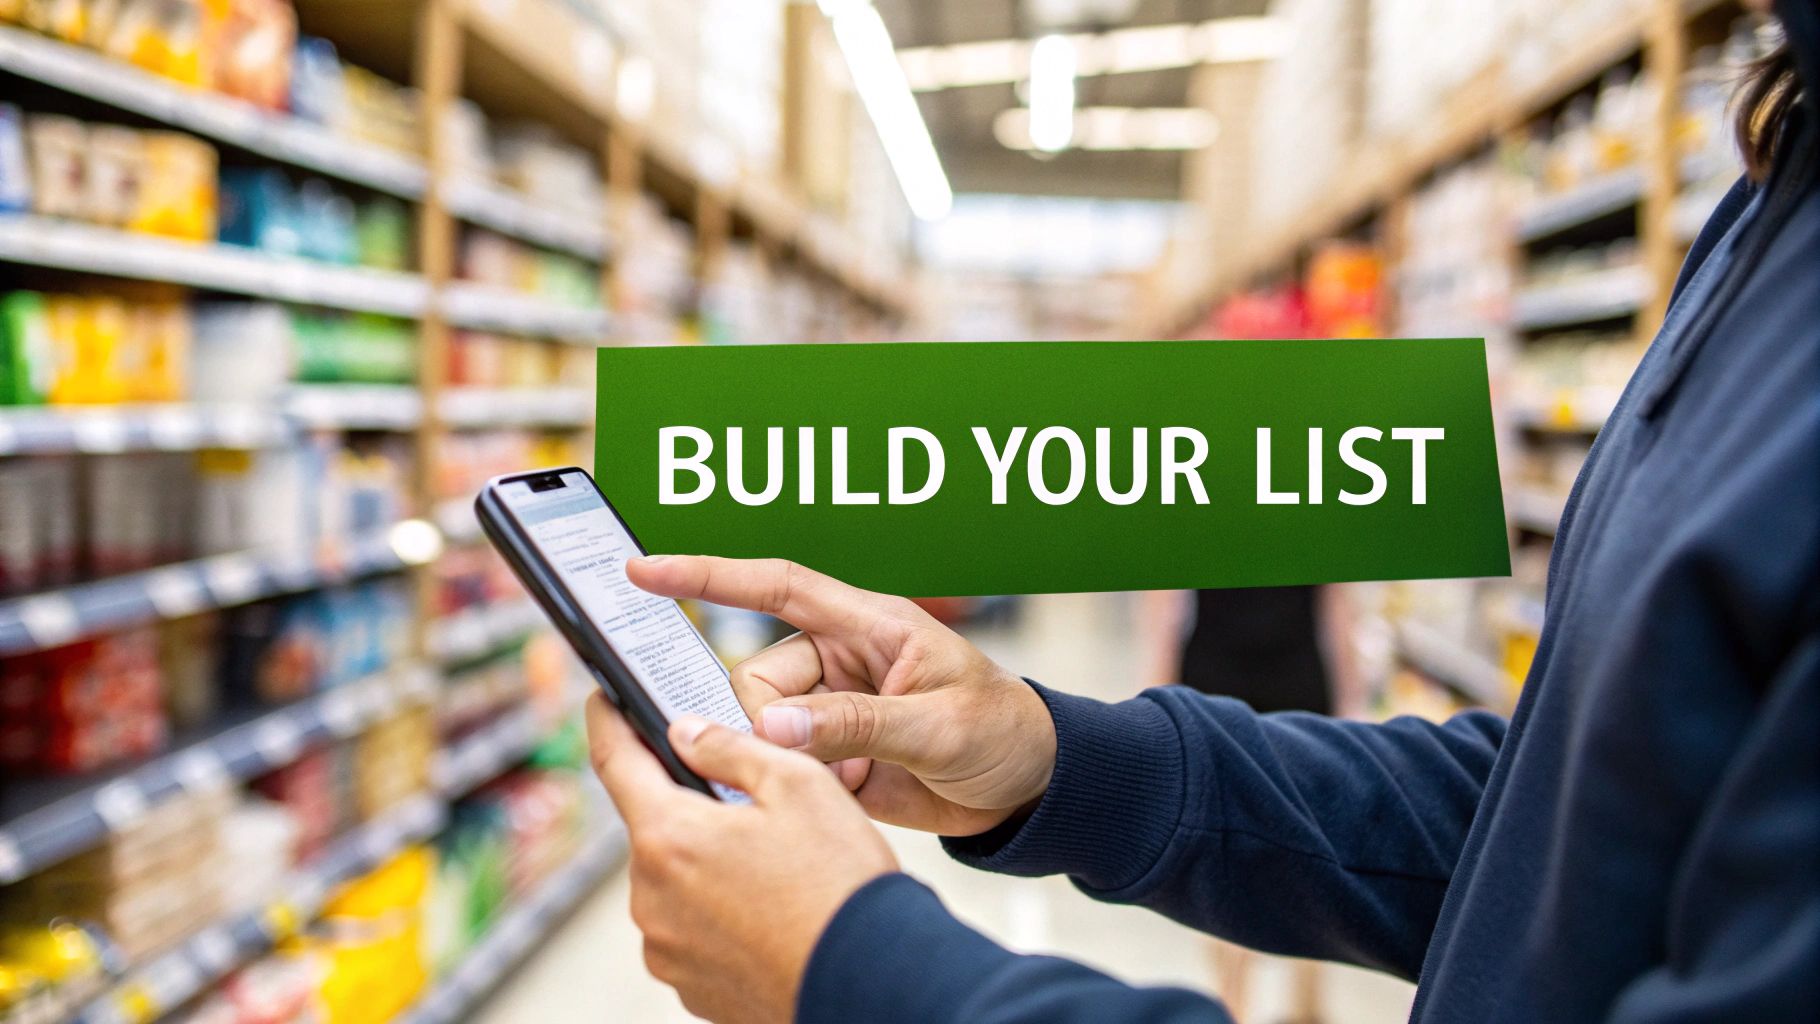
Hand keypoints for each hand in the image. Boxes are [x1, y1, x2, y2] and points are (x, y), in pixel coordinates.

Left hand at [585, 695, 895, 1023]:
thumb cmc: (840, 885)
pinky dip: (720, 911)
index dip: (608, 720)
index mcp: (669, 837)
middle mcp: (652, 899)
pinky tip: (770, 908)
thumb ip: (731, 747)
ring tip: (773, 866)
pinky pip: (692, 928)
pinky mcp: (690, 985)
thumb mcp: (799, 785)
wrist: (872, 981)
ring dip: (706, 862)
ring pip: (674, 880)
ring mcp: (667, 948)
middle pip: (655, 826)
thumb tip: (686, 732)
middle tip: (745, 798)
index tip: (605, 699)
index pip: (615, 760)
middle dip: (690, 804)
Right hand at [627, 555, 1056, 835]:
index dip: (707, 575)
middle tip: (835, 760)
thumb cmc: (1002, 729)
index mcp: (866, 624)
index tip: (642, 571)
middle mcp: (838, 658)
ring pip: (764, 728)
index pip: (775, 585)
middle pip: (756, 680)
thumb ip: (855, 724)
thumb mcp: (938, 724)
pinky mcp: (830, 753)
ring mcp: (830, 706)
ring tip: (862, 777)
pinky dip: (811, 786)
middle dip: (776, 725)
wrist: (1029, 787)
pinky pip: (785, 766)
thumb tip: (774, 727)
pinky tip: (862, 790)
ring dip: (799, 762)